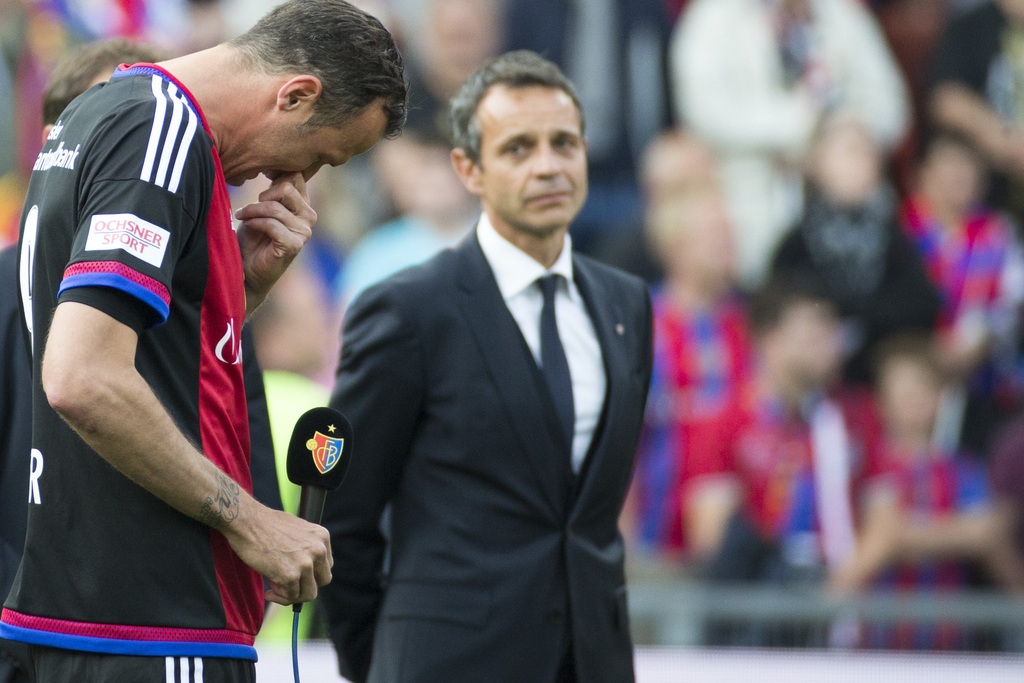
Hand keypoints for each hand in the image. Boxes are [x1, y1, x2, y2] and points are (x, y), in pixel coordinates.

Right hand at [223, 503, 332, 604]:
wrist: (247, 522)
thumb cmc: (266, 525)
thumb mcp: (297, 531)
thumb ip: (307, 548)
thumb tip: (306, 570)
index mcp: (322, 536)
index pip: (326, 565)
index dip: (311, 574)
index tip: (297, 576)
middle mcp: (318, 549)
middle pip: (323, 581)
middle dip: (306, 585)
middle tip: (287, 584)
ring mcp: (306, 563)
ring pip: (309, 593)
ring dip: (292, 594)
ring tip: (274, 585)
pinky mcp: (290, 575)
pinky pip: (291, 596)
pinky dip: (279, 596)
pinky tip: (268, 588)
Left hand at [235, 172, 316, 306]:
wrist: (246, 268)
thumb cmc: (252, 237)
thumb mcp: (262, 206)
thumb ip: (273, 191)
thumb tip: (272, 167)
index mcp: (303, 204)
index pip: (296, 175)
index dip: (275, 173)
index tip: (258, 179)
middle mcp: (308, 217)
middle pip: (287, 187)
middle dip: (262, 195)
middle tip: (249, 208)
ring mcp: (304, 232)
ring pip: (275, 207)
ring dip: (253, 210)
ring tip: (242, 216)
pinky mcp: (294, 245)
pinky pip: (272, 224)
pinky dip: (254, 223)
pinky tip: (247, 226)